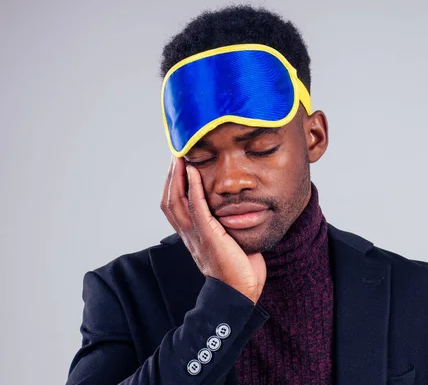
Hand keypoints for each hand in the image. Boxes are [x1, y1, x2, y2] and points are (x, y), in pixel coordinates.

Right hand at [160, 157, 265, 303]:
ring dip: (176, 177)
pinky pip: (195, 206)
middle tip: (176, 155)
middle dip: (170, 177)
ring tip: (180, 157)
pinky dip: (192, 187)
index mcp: (193, 236)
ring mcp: (196, 234)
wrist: (240, 292)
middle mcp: (189, 234)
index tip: (178, 166)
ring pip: (175, 201)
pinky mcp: (208, 234)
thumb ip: (228, 225)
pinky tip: (193, 171)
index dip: (173, 185)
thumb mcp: (230, 241)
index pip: (174, 206)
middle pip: (169, 200)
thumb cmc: (239, 269)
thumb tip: (239, 210)